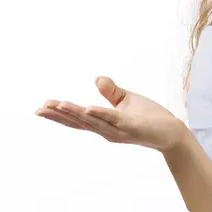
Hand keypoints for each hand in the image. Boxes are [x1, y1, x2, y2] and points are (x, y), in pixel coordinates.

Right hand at [34, 76, 186, 152]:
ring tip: (58, 104)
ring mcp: (120, 130)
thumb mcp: (127, 101)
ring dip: (75, 113)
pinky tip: (88, 108)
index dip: (59, 115)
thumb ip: (110, 92)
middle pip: (80, 122)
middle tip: (40, 108)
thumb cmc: (149, 117)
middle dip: (60, 115)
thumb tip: (96, 79)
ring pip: (94, 121)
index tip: (40, 109)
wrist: (171, 132)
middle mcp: (108, 131)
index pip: (78, 120)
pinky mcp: (133, 127)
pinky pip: (114, 119)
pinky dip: (101, 114)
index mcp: (104, 125)